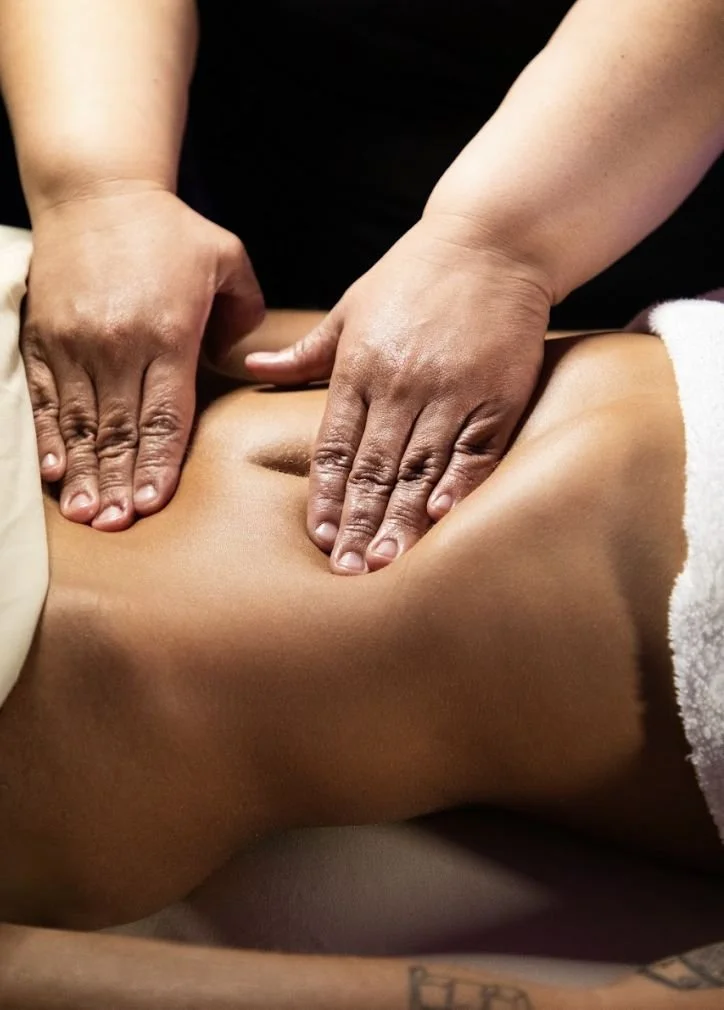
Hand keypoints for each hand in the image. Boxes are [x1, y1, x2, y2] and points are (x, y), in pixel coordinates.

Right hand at [23, 187, 262, 529]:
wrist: (96, 191)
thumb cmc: (169, 230)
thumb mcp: (227, 257)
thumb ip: (246, 312)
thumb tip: (242, 359)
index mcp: (168, 332)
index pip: (166, 413)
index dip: (159, 463)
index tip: (153, 502)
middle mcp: (118, 343)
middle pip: (120, 428)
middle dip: (119, 481)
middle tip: (118, 524)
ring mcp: (76, 342)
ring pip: (81, 421)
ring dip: (85, 471)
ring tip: (87, 514)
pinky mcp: (45, 337)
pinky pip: (47, 397)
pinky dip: (50, 436)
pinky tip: (55, 471)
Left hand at [246, 217, 550, 573]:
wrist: (490, 241)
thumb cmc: (413, 275)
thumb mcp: (350, 307)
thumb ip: (306, 352)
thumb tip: (252, 366)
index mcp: (360, 367)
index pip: (335, 445)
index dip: (326, 495)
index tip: (320, 537)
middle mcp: (401, 385)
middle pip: (374, 467)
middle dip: (359, 522)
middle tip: (348, 570)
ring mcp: (451, 391)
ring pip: (419, 467)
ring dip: (401, 518)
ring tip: (386, 562)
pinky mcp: (497, 394)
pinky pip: (475, 450)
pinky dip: (458, 485)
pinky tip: (442, 519)